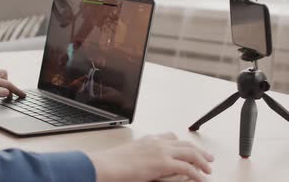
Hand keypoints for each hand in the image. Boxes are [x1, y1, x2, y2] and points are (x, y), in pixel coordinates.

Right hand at [87, 133, 213, 181]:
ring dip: (202, 161)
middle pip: (185, 143)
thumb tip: (146, 162)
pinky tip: (201, 179)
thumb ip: (142, 155)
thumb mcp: (130, 154)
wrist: (107, 165)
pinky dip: (197, 173)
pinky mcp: (163, 163)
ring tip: (208, 169)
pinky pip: (187, 168)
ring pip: (190, 152)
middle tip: (208, 158)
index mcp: (148, 139)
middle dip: (199, 151)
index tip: (189, 150)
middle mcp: (157, 142)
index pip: (171, 137)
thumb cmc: (113, 163)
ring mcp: (161, 152)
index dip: (183, 144)